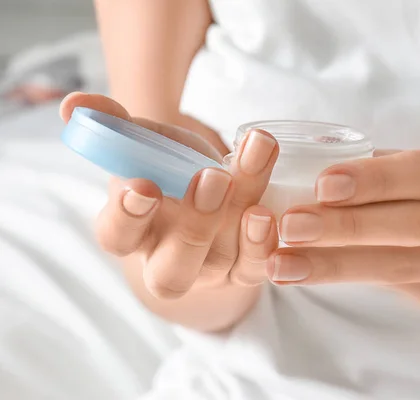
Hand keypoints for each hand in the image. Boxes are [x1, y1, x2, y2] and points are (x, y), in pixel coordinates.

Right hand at [60, 93, 279, 298]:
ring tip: (249, 182)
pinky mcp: (245, 270)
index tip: (142, 184)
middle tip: (212, 178)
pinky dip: (262, 244)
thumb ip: (115, 124)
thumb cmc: (175, 171)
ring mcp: (209, 270)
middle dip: (193, 226)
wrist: (218, 193)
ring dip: (237, 224)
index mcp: (134, 231)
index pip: (117, 236)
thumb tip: (73, 104)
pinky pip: (254, 269)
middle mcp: (168, 260)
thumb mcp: (150, 144)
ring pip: (218, 261)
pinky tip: (268, 212)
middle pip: (171, 269)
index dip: (127, 216)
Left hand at [270, 144, 419, 314]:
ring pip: (399, 264)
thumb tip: (303, 164)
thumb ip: (381, 168)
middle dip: (348, 225)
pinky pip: (389, 286)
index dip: (377, 180)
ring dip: (334, 262)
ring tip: (282, 261)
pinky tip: (301, 273)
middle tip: (290, 224)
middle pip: (415, 223)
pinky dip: (341, 276)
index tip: (322, 185)